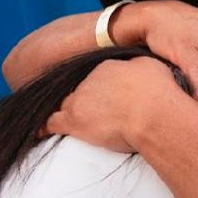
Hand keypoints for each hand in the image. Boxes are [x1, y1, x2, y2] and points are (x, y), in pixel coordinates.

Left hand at [45, 57, 187, 150]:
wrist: (153, 113)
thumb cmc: (159, 92)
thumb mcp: (151, 68)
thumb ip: (138, 68)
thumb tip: (137, 71)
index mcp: (107, 67)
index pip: (96, 78)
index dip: (100, 90)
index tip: (108, 98)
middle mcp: (89, 81)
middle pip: (80, 91)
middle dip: (85, 100)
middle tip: (95, 111)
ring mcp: (80, 100)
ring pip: (65, 105)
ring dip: (66, 112)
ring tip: (65, 120)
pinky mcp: (74, 121)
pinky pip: (51, 123)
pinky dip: (44, 126)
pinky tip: (38, 130)